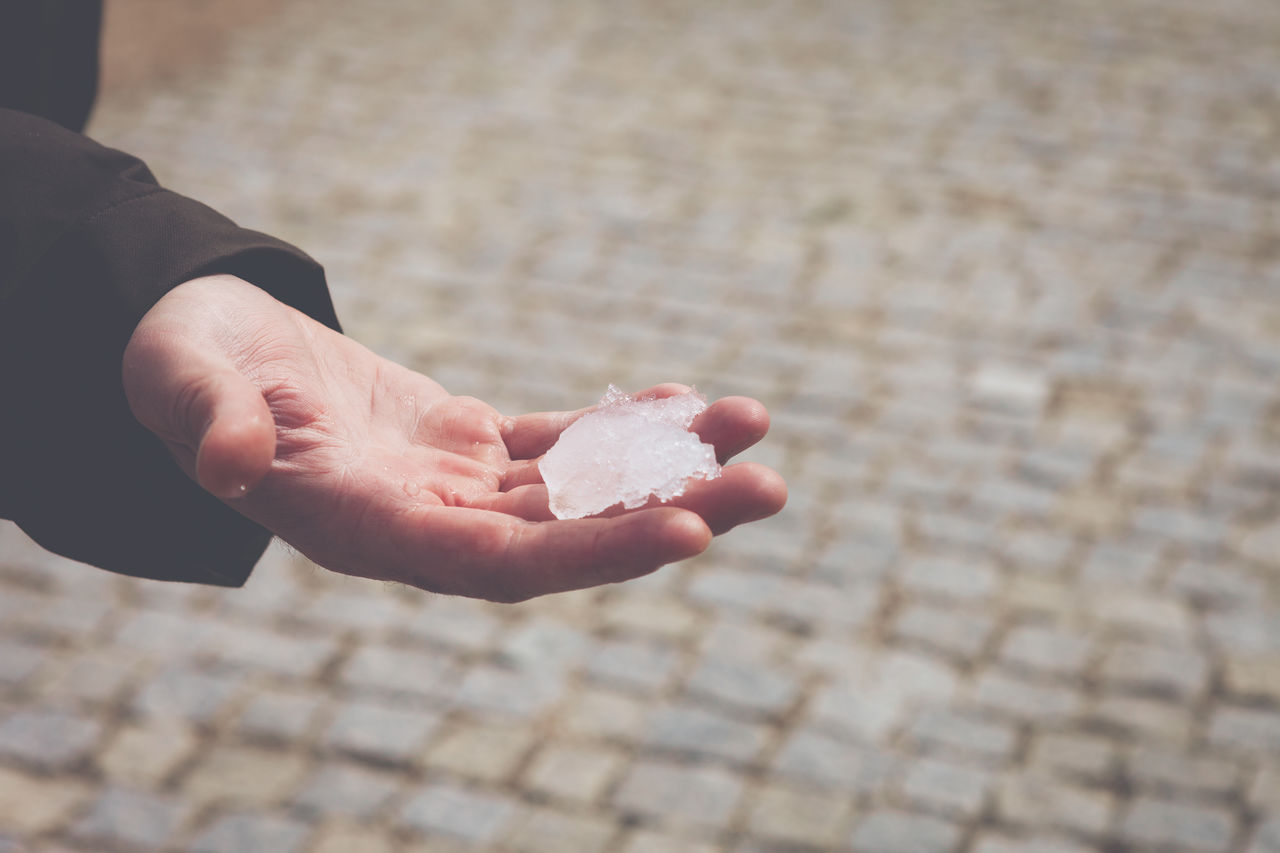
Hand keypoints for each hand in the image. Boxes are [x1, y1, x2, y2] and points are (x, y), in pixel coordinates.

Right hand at [122, 275, 786, 600]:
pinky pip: (559, 444)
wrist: (210, 351)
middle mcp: (425, 527)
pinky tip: (686, 402)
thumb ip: (206, 420)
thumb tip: (230, 463)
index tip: (687, 527)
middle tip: (771, 487)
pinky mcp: (467, 447)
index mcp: (364, 529)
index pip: (496, 562)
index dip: (590, 550)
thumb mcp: (180, 382)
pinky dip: (621, 426)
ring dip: (667, 463)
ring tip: (753, 426)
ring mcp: (454, 490)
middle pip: (565, 537)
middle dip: (667, 513)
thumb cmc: (185, 365)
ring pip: (577, 490)